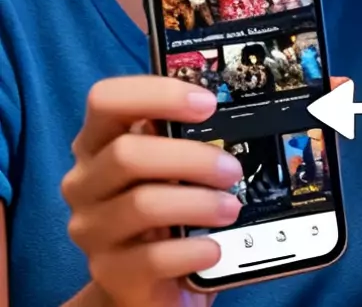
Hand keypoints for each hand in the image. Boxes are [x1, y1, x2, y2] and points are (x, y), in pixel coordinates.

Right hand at [62, 76, 238, 306]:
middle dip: (191, 158)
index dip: (157, 94)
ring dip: (198, 203)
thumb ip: (198, 135)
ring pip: (141, 204)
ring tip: (231, 208)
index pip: (107, 100)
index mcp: (100, 144)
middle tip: (232, 170)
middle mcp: (86, 183)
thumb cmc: (171, 208)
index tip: (208, 103)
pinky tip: (213, 248)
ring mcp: (92, 228)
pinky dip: (192, 250)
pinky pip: (151, 257)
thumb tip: (264, 104)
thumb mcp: (178, 167)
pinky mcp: (110, 271)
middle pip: (127, 154)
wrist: (151, 279)